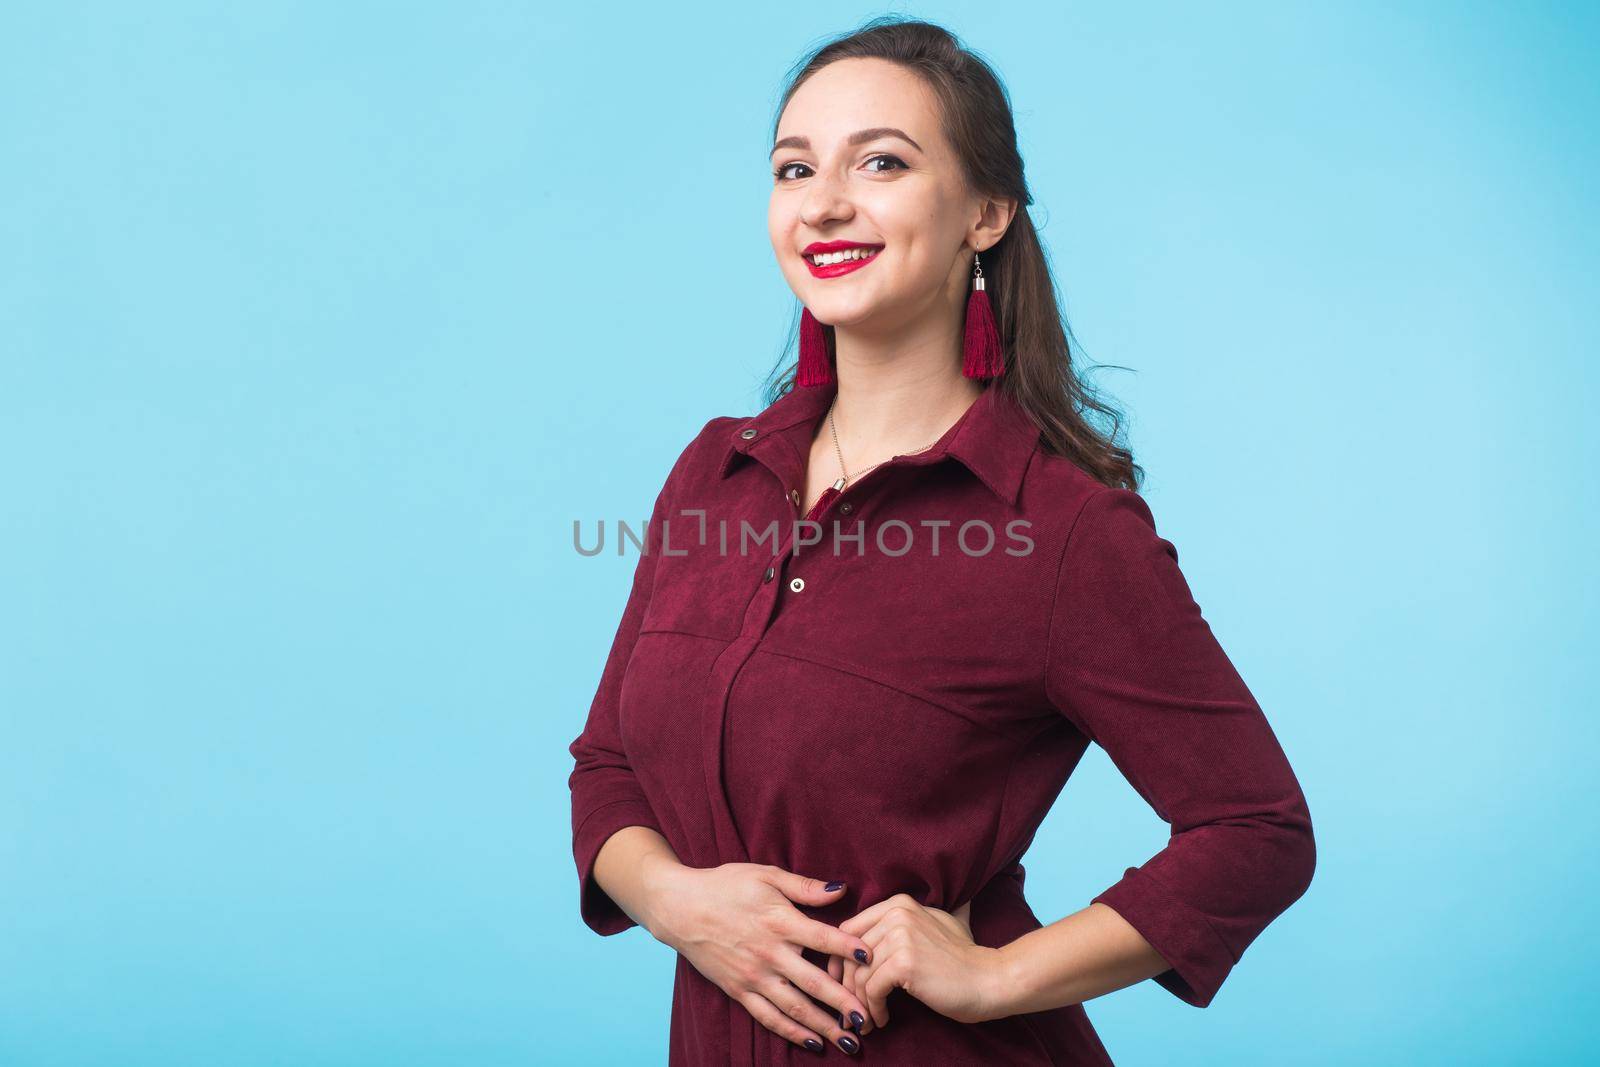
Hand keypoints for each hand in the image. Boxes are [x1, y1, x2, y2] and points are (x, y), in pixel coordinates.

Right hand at [644, 860, 877, 1054]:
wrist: (680, 907)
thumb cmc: (725, 885)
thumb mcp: (766, 875)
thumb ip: (805, 886)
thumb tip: (842, 889)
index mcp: (779, 921)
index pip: (822, 938)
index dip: (848, 948)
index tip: (872, 958)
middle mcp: (768, 953)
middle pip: (813, 982)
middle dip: (843, 1003)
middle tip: (868, 1018)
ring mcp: (753, 976)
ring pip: (794, 1007)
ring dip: (823, 1026)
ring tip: (850, 1041)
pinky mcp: (739, 990)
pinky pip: (768, 1017)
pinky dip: (791, 1032)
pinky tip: (812, 1042)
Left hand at [825, 893, 1005, 1032]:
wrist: (990, 980)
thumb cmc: (961, 959)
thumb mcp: (932, 927)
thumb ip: (902, 924)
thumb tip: (866, 937)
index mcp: (898, 903)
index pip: (849, 930)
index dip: (842, 959)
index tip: (845, 983)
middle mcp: (897, 913)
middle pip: (849, 953)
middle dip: (847, 985)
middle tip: (852, 1008)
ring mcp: (900, 936)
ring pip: (859, 974)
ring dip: (860, 1003)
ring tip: (868, 1019)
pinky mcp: (904, 963)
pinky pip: (871, 989)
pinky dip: (873, 1009)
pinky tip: (883, 1019)